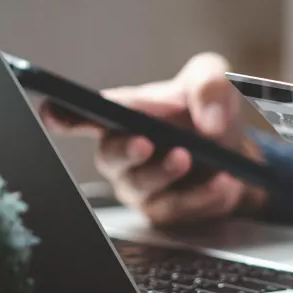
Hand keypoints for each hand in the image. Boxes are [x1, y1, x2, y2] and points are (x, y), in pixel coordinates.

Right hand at [40, 53, 266, 224]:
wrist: (239, 155)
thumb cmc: (209, 113)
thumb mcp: (213, 80)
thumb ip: (209, 84)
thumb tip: (210, 121)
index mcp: (124, 114)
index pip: (82, 115)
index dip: (63, 115)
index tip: (53, 111)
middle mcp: (123, 152)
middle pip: (111, 155)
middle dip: (126, 149)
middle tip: (146, 142)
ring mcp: (141, 185)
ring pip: (141, 185)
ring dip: (164, 172)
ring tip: (188, 157)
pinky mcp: (165, 211)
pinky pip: (177, 209)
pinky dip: (203, 195)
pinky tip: (224, 182)